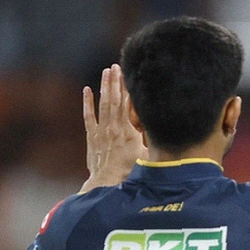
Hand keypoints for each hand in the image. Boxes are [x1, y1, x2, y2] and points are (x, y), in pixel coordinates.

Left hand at [80, 64, 146, 193]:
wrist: (107, 182)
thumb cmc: (130, 172)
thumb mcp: (147, 157)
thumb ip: (152, 141)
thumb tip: (163, 129)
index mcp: (129, 132)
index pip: (127, 105)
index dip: (128, 89)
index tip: (129, 74)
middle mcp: (114, 128)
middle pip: (115, 100)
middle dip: (115, 82)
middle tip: (116, 66)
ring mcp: (101, 131)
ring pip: (103, 104)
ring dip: (104, 87)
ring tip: (106, 72)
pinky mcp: (92, 137)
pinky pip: (89, 116)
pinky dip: (87, 103)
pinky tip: (87, 90)